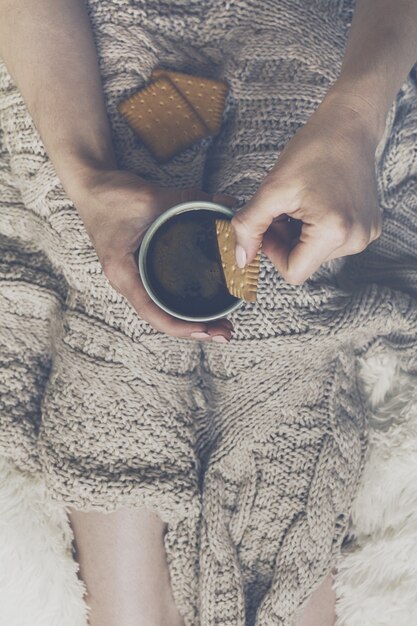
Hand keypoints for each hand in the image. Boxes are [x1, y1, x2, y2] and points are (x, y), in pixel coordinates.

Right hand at [72, 168, 237, 340]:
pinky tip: (202, 303)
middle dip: (194, 329)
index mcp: (123, 272)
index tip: (208, 331)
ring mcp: (131, 276)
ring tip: (219, 323)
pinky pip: (160, 294)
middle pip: (161, 318)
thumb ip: (190, 200)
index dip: (181, 328)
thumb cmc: (110, 194)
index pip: (152, 313)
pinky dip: (182, 302)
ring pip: (161, 309)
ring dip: (190, 319)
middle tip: (226, 332)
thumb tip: (227, 204)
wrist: (90, 184)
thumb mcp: (151, 197)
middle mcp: (125, 280)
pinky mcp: (138, 267)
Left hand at [230, 89, 382, 284]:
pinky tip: (317, 202)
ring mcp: (365, 234)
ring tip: (302, 202)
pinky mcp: (368, 227)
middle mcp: (356, 240)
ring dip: (299, 233)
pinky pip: (331, 242)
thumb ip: (250, 226)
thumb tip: (241, 258)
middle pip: (304, 262)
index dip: (273, 252)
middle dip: (286, 240)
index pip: (293, 272)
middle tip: (283, 207)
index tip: (270, 224)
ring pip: (315, 253)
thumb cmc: (314, 150)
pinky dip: (316, 228)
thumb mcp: (271, 189)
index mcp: (334, 232)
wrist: (349, 126)